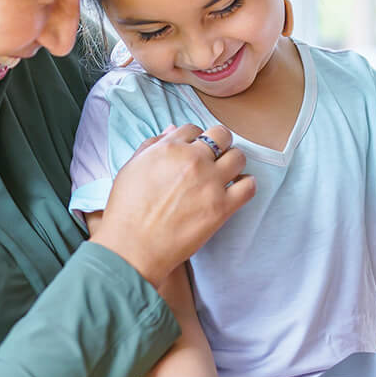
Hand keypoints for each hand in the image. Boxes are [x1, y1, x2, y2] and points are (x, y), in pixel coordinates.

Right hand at [88, 124, 255, 288]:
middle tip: (213, 158)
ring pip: (239, 157)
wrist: (132, 247)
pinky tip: (236, 190)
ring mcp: (210, 182)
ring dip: (233, 163)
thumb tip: (172, 130)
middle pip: (222, 135)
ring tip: (226, 174)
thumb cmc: (126, 210)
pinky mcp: (222, 207)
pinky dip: (246, 185)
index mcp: (170, 148)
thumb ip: (152, 145)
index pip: (194, 128)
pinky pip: (249, 186)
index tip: (194, 151)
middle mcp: (193, 160)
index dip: (195, 139)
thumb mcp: (131, 168)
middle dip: (219, 143)